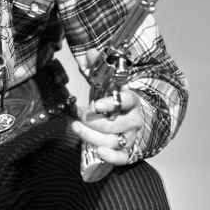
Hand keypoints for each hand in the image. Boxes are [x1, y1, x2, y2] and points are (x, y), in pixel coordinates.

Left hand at [72, 52, 143, 166]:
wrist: (130, 117)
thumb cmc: (114, 101)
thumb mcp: (106, 83)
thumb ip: (98, 68)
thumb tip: (90, 52)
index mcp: (130, 100)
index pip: (127, 100)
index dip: (112, 103)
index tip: (95, 104)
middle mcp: (134, 119)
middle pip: (115, 125)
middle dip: (93, 121)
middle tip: (79, 114)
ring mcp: (131, 136)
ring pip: (114, 141)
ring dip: (92, 136)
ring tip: (76, 127)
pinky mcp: (127, 150)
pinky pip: (123, 157)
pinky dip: (112, 157)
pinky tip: (98, 151)